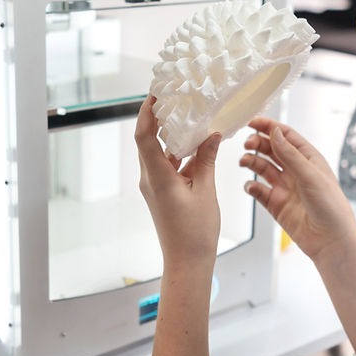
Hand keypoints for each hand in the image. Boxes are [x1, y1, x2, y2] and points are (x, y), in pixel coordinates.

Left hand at [134, 95, 221, 270]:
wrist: (188, 262)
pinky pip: (168, 165)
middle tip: (173, 98)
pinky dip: (180, 153)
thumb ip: (206, 160)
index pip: (144, 136)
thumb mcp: (205, 191)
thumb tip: (211, 134)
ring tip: (190, 117)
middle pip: (148, 140)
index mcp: (158, 177)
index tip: (155, 94)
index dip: (146, 112)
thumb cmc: (195, 232)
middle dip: (158, 118)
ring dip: (172, 136)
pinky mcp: (163, 192)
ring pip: (160, 153)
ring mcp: (156, 186)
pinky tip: (198, 146)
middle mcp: (151, 179)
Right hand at [240, 117, 355, 261]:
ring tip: (244, 162)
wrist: (331, 241)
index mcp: (309, 159)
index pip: (286, 136)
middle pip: (272, 150)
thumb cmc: (330, 207)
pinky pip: (258, 191)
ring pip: (262, 168)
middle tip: (247, 143)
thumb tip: (275, 132)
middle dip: (258, 144)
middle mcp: (296, 171)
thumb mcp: (310, 175)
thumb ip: (290, 154)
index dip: (269, 127)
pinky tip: (251, 186)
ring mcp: (285, 187)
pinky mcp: (276, 204)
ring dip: (252, 162)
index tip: (252, 122)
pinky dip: (251, 186)